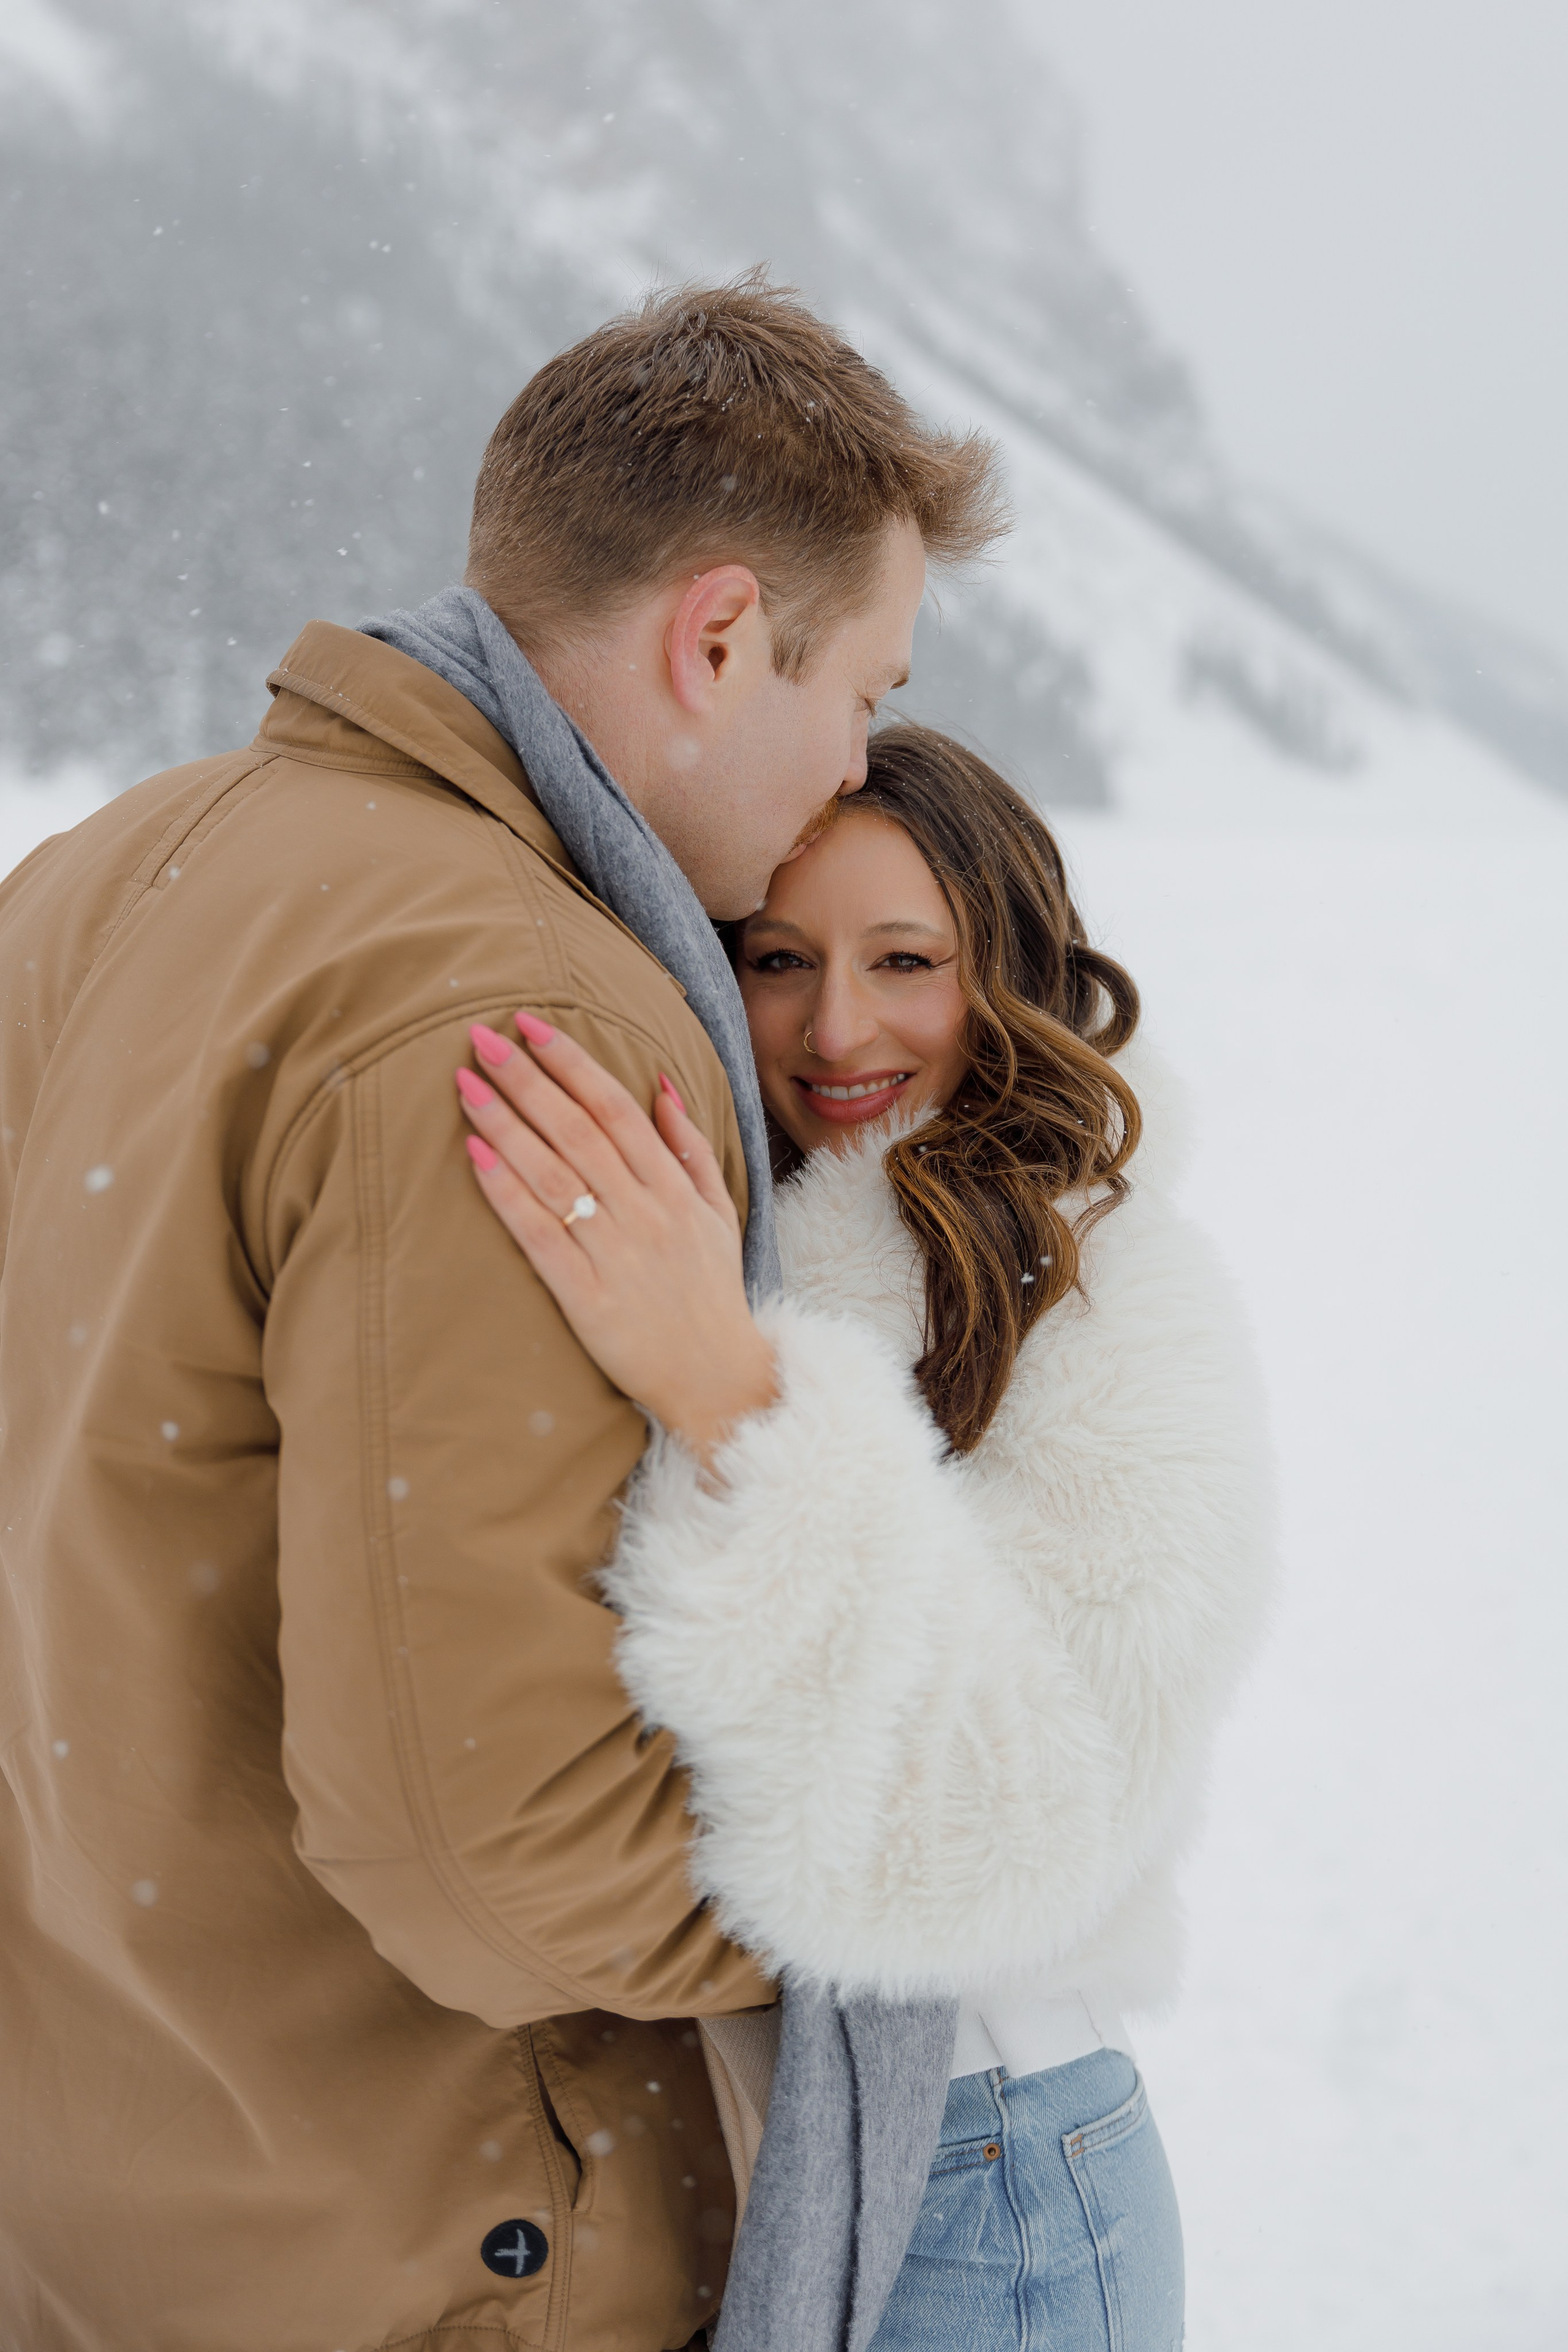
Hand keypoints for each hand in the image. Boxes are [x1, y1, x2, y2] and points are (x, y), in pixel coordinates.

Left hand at [456, 1015, 776, 1468]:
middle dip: (526, 1078)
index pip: (616, 1108)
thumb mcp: (719, 1212)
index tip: (530, 1024)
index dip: (571, 1062)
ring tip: (465, 1084)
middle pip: (577, 1130)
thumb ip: (688, 1147)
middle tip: (480, 1035)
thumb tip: (660, 1082)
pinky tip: (475, 1155)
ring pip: (553, 1174)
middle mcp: (646, 1213)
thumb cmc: (711, 1293)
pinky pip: (540, 1235)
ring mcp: (616, 1254)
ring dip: (506, 1123)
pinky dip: (507, 1193)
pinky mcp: (587, 1298)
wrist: (718, 1380)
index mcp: (675, 1190)